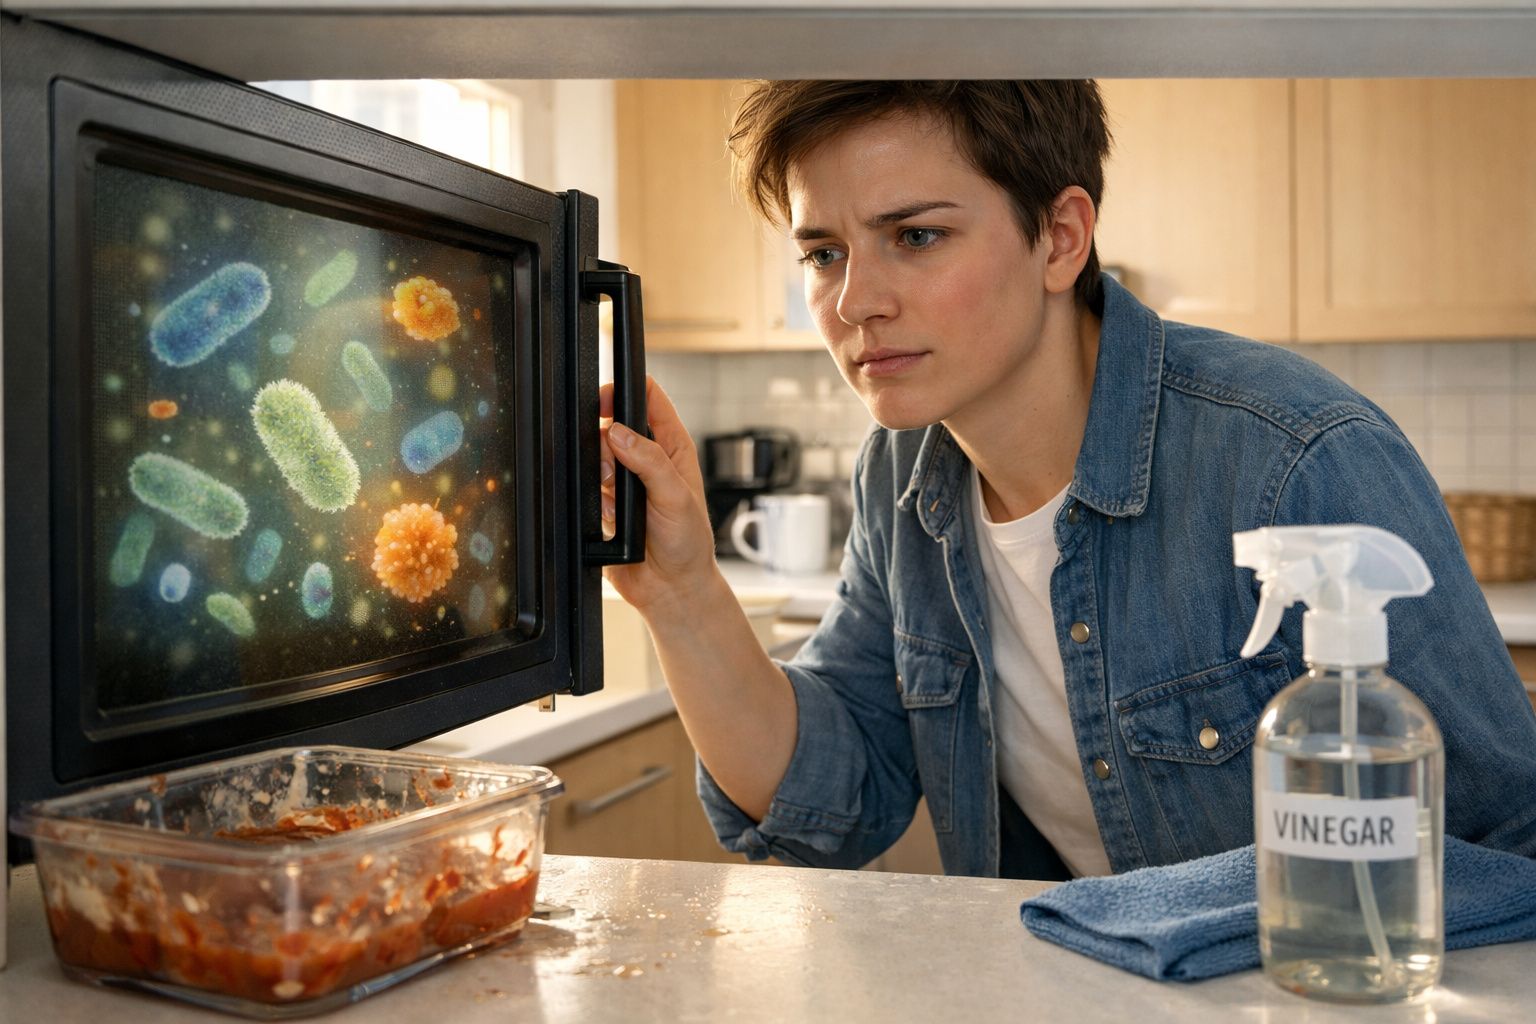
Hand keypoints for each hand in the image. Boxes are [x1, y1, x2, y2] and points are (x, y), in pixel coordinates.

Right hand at [599, 376, 716, 613]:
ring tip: (615, 495)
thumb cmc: (688, 545)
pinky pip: (586, 486)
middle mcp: (649, 460)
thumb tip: (620, 434)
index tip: (607, 399)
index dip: (626, 391)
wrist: (670, 590)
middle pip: (614, 422)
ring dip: (598, 470)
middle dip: (605, 438)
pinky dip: (591, 495)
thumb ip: (650, 462)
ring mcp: (626, 482)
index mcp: (673, 448)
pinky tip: (609, 513)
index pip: (649, 398)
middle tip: (613, 464)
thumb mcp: (677, 498)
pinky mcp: (606, 504)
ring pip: (596, 454)